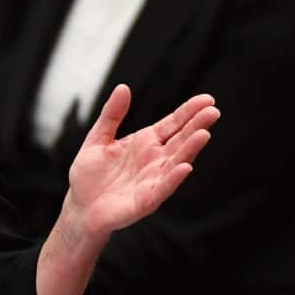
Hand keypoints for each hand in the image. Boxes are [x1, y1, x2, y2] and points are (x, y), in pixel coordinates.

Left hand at [64, 84, 219, 243]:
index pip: (173, 124)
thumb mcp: (98, 138)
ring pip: (177, 162)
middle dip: (197, 126)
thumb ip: (111, 115)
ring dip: (191, 149)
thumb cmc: (90, 174)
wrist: (81, 206)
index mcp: (145, 142)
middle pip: (181, 140)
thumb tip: (123, 87)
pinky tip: (184, 167)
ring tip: (203, 134)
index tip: (207, 99)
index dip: (188, 112)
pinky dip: (174, 178)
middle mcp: (155, 159)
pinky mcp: (147, 200)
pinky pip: (163, 187)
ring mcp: (153, 179)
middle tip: (213, 111)